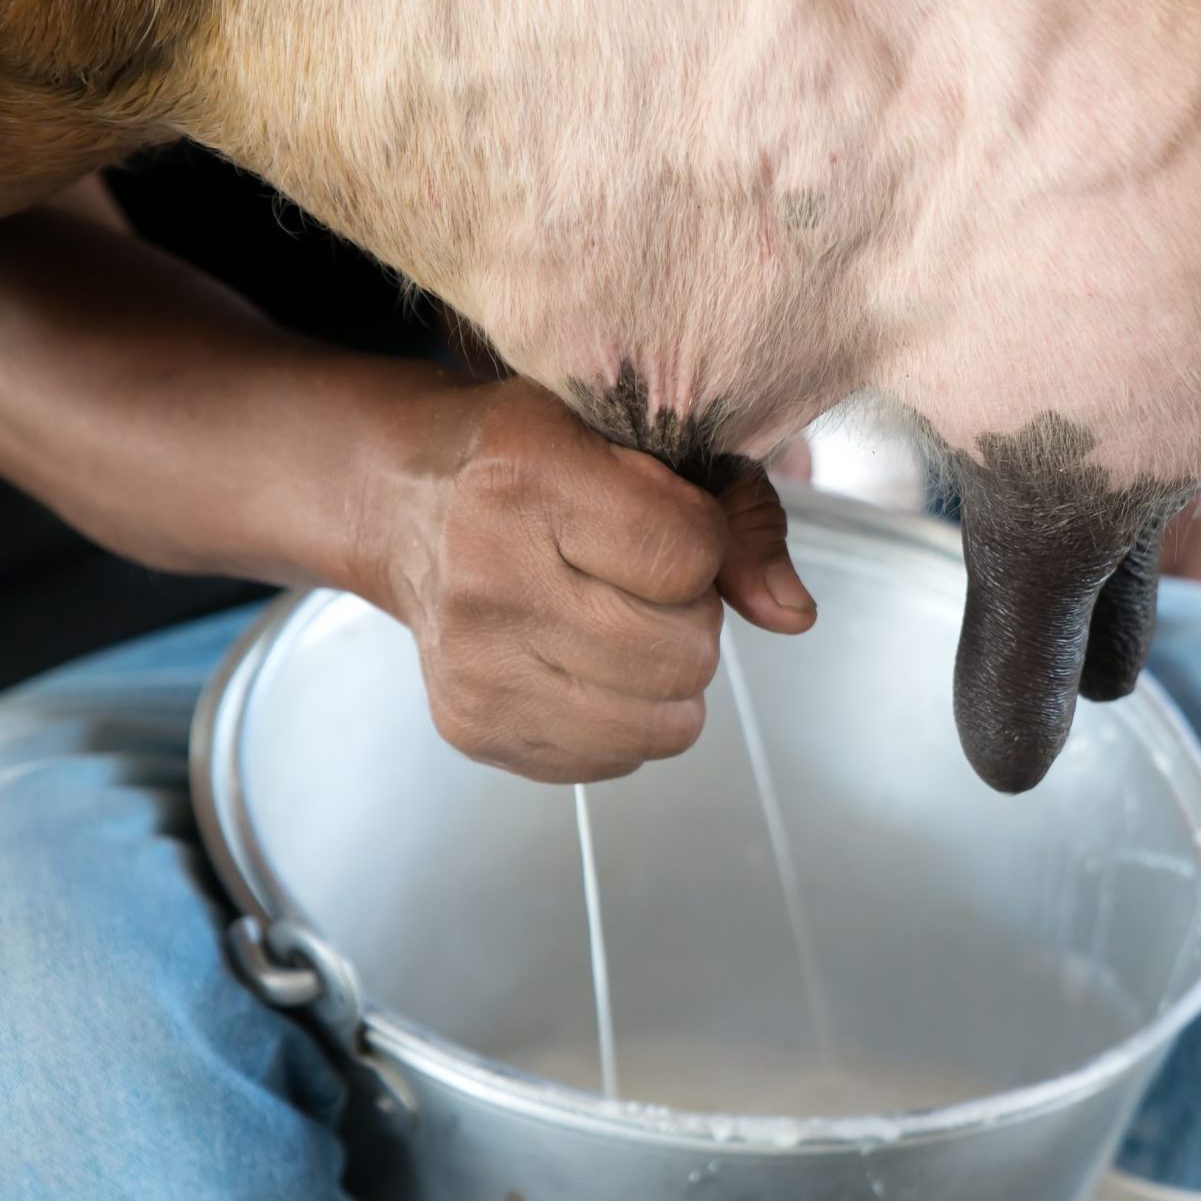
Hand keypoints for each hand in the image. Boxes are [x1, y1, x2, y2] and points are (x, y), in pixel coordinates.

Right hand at [367, 380, 816, 783]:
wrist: (406, 503)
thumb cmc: (539, 460)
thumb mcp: (638, 440)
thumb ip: (738, 516)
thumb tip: (794, 615)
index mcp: (526, 478)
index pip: (689, 554)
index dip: (704, 543)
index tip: (665, 522)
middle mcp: (487, 578)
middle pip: (684, 652)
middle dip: (690, 616)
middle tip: (639, 580)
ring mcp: (475, 666)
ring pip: (661, 724)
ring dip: (665, 677)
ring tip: (617, 621)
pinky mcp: (472, 728)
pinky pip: (615, 759)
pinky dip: (623, 717)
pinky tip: (582, 660)